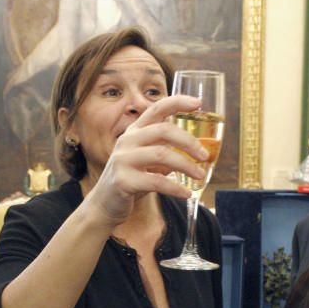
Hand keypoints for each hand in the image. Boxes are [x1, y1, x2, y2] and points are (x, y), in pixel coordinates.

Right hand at [84, 94, 207, 227]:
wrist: (104, 205)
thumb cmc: (130, 180)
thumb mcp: (147, 161)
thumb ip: (165, 151)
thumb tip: (196, 150)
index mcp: (134, 132)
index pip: (156, 109)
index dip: (177, 102)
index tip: (198, 102)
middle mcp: (127, 141)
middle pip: (163, 130)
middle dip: (188, 141)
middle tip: (204, 155)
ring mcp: (123, 160)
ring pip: (161, 154)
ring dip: (186, 165)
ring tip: (200, 175)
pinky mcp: (123, 181)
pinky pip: (156, 181)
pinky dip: (175, 188)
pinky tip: (186, 194)